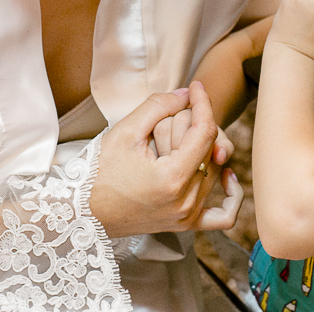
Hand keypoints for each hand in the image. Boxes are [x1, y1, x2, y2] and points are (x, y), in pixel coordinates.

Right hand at [89, 81, 242, 237]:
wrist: (83, 211)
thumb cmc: (99, 171)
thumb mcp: (126, 131)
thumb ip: (159, 106)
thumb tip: (188, 94)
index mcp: (172, 178)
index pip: (205, 131)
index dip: (203, 103)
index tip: (196, 87)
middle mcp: (185, 201)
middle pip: (210, 148)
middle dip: (191, 127)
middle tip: (163, 122)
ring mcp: (187, 217)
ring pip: (214, 170)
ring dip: (198, 151)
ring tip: (168, 146)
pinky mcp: (185, 225)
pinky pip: (224, 215)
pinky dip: (231, 195)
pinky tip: (225, 174)